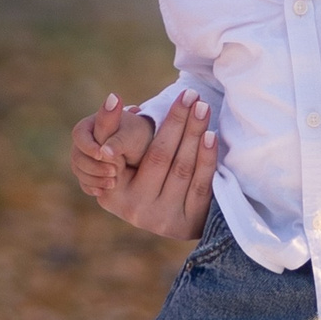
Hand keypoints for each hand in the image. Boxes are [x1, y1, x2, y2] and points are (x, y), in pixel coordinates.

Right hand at [69, 95, 154, 199]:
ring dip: (93, 178)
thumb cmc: (137, 136)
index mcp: (90, 125)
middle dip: (93, 165)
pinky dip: (92, 187)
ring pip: (78, 170)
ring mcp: (84, 158)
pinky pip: (83, 181)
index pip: (79, 135)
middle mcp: (84, 141)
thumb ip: (117, 141)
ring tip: (113, 183)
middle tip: (113, 171)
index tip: (101, 155)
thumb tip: (104, 153)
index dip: (88, 146)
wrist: (145, 149)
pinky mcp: (88, 172)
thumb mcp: (131, 136)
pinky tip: (102, 192)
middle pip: (77, 155)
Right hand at [92, 93, 219, 240]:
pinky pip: (200, 186)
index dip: (129, 125)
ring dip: (194, 135)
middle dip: (177, 122)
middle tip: (190, 95)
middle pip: (161, 157)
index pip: (127, 151)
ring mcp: (163, 220)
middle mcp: (136, 210)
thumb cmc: (136, 173)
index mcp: (114, 193)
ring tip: (202, 108)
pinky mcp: (189, 224)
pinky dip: (206, 159)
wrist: (166, 216)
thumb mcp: (119, 156)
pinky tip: (210, 136)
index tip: (149, 97)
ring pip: (182, 170)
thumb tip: (113, 97)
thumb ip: (110, 128)